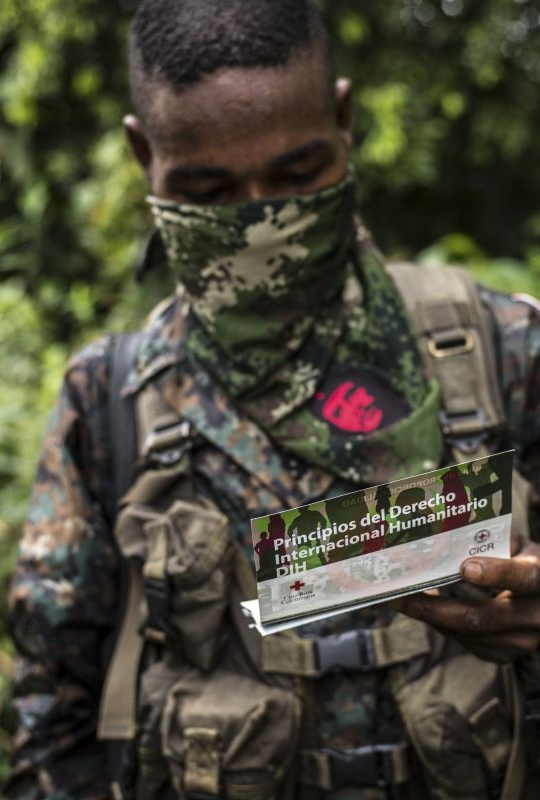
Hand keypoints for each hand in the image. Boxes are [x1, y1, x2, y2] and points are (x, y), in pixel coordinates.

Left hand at [392, 538, 539, 662]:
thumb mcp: (515, 544)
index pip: (523, 577)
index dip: (495, 573)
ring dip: (428, 616)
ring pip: (467, 633)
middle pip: (480, 617)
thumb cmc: (523, 562)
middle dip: (432, 607)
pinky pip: (464, 641)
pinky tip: (420, 607)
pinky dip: (439, 623)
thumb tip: (442, 531)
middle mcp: (534, 615)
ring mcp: (520, 640)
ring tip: (398, 599)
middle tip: (398, 593)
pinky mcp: (503, 654)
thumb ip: (489, 538)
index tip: (465, 567)